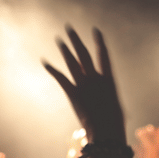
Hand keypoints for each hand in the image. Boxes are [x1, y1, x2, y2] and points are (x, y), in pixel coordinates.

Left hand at [43, 27, 125, 142]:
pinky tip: (44, 62)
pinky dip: (52, 69)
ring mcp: (84, 85)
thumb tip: (108, 104)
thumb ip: (108, 99)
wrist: (106, 130)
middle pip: (84, 54)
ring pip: (72, 62)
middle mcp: (95, 78)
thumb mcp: (114, 107)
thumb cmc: (113, 123)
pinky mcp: (73, 93)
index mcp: (109, 80)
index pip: (104, 55)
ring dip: (65, 50)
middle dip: (76, 40)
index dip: (99, 42)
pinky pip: (60, 78)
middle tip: (69, 28)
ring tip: (59, 39)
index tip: (95, 30)